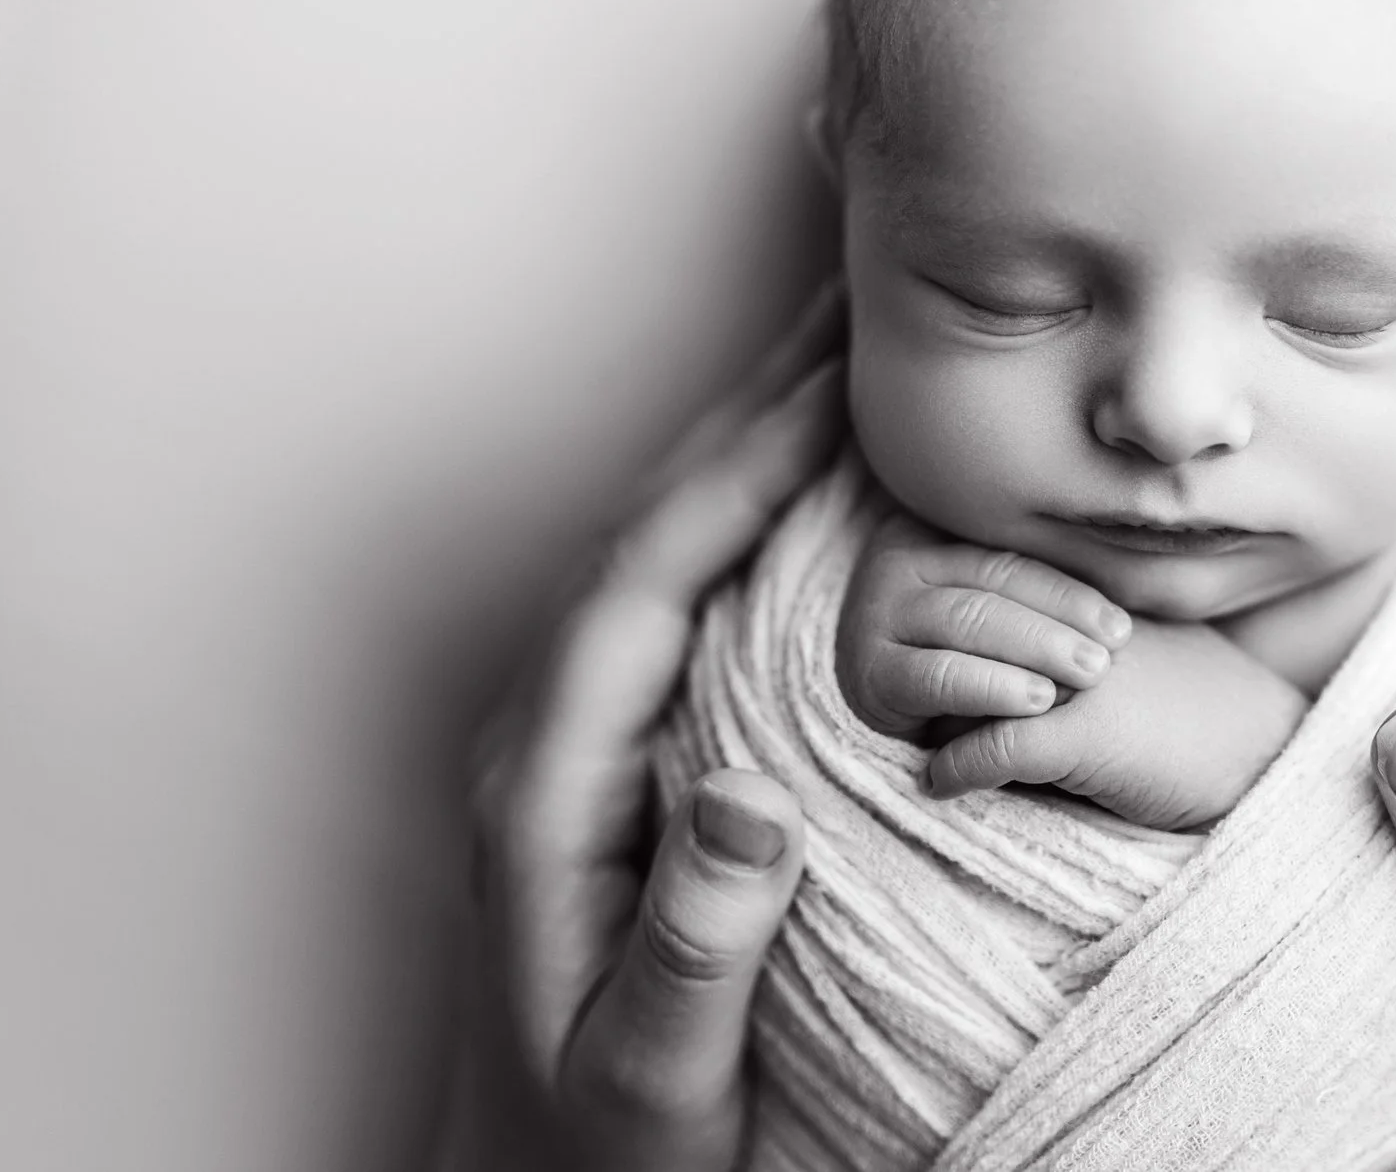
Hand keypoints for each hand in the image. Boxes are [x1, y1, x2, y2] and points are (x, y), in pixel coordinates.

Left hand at [436, 291, 847, 1171]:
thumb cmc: (606, 1153)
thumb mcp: (652, 1077)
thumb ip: (693, 945)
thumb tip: (750, 797)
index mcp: (550, 795)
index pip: (642, 590)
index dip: (734, 475)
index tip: (826, 384)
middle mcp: (557, 745)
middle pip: (651, 536)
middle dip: (749, 416)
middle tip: (845, 308)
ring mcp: (589, 747)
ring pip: (669, 556)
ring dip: (751, 452)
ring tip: (842, 363)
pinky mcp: (629, 764)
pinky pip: (694, 605)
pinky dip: (754, 524)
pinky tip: (817, 497)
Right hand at [835, 515, 1131, 739]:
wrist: (898, 733)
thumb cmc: (971, 666)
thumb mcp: (999, 617)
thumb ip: (1036, 595)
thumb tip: (1130, 568)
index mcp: (931, 532)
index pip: (1013, 557)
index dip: (1072, 591)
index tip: (1125, 626)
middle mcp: (895, 563)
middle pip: (994, 583)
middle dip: (1060, 621)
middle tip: (1111, 655)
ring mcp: (871, 615)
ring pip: (970, 621)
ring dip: (1036, 651)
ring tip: (1088, 675)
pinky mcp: (867, 674)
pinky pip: (938, 675)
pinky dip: (992, 687)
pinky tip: (1035, 702)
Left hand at [927, 614, 1307, 831]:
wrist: (1266, 749)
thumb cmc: (1202, 706)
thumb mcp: (1132, 653)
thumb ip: (1069, 640)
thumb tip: (998, 660)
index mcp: (1088, 599)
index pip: (988, 590)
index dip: (945, 616)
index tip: (913, 644)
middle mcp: (1076, 626)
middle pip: (966, 633)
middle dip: (929, 666)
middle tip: (895, 701)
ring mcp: (1077, 679)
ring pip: (966, 686)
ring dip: (933, 717)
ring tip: (912, 740)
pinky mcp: (1082, 736)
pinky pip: (988, 749)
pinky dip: (954, 769)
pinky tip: (938, 783)